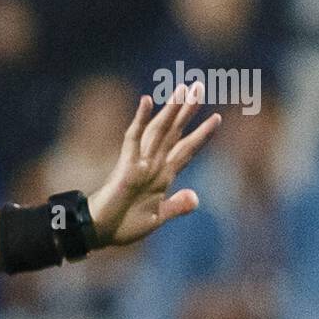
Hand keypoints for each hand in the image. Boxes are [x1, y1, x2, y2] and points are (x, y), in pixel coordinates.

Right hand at [87, 82, 220, 247]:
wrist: (101, 232)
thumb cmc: (123, 225)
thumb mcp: (157, 217)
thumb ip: (176, 206)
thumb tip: (195, 197)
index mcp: (163, 176)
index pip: (186, 149)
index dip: (201, 134)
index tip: (217, 118)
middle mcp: (153, 164)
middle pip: (174, 132)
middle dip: (187, 111)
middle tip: (200, 86)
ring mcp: (139, 163)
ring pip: (159, 130)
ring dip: (171, 109)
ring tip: (183, 88)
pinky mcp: (125, 165)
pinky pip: (133, 139)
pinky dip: (140, 120)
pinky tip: (147, 101)